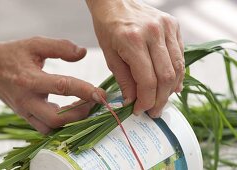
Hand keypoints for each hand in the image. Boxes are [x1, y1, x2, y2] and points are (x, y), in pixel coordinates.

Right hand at [0, 37, 104, 133]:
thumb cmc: (13, 54)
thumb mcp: (35, 44)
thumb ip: (60, 47)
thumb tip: (82, 53)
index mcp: (30, 79)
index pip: (61, 87)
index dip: (84, 91)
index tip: (101, 93)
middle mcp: (27, 100)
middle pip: (57, 118)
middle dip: (81, 113)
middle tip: (95, 102)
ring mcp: (25, 112)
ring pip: (51, 127)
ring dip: (72, 121)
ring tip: (85, 106)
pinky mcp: (25, 117)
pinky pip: (45, 128)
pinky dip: (61, 124)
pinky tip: (71, 112)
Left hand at [86, 0, 184, 116]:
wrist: (116, 2)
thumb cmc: (108, 27)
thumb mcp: (110, 55)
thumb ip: (124, 80)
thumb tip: (133, 101)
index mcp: (133, 41)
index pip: (148, 81)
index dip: (146, 101)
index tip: (140, 110)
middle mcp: (154, 33)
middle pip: (166, 77)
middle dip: (160, 100)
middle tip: (154, 111)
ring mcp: (167, 28)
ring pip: (177, 68)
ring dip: (171, 89)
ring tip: (162, 100)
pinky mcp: (174, 26)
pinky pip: (180, 55)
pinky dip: (177, 73)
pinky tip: (172, 84)